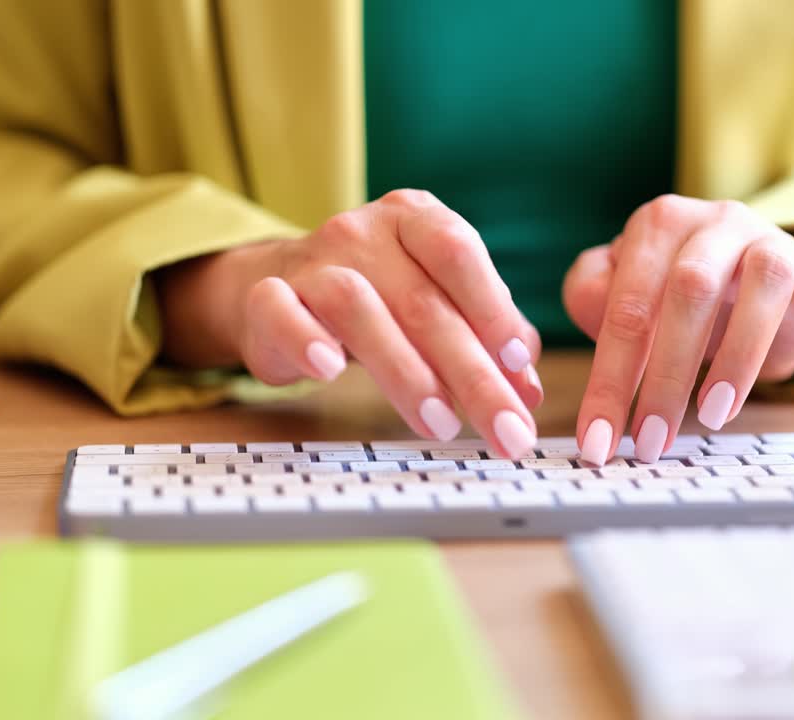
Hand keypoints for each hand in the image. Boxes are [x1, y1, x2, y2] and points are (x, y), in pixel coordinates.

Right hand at [157, 190, 543, 458]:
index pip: (458, 252)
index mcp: (415, 219)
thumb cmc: (378, 299)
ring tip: (442, 424)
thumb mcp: (436, 305)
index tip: (518, 366)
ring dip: (406, 371)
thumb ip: (484, 338)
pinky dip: (304, 338)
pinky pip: (280, 311)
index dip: (492, 308)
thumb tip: (526, 391)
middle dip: (473, 374)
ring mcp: (312, 261)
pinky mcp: (266, 297)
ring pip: (357, 307)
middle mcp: (364, 231)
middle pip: (422, 300)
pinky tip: (329, 371)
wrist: (277, 291)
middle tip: (507, 431)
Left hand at [562, 194, 793, 463]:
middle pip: (685, 295)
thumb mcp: (628, 299)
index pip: (624, 307)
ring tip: (713, 415)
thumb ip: (594, 299)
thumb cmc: (675, 301)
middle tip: (649, 440)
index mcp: (657, 226)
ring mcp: (766, 240)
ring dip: (736, 356)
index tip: (597, 440)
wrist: (745, 285)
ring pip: (758, 285)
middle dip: (662, 376)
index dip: (608, 378)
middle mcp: (711, 223)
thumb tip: (594, 313)